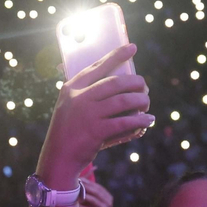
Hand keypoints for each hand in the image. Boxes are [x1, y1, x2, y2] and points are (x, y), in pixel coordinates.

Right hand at [36, 45, 152, 185]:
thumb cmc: (69, 131)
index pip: (97, 67)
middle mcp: (79, 97)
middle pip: (116, 82)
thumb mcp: (70, 107)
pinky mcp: (97, 131)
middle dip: (136, 83)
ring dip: (142, 101)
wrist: (58, 158)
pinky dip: (140, 121)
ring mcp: (88, 114)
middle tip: (144, 87)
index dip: (117, 56)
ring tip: (147, 104)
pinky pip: (126, 121)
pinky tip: (147, 121)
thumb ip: (88, 95)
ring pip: (124, 100)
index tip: (132, 47)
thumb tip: (122, 86)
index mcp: (72, 88)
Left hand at [79, 179, 116, 206]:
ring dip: (84, 195)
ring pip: (94, 200)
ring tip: (76, 192)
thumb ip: (92, 196)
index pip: (98, 187)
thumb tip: (80, 186)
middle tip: (77, 184)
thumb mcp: (98, 203)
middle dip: (86, 187)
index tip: (80, 179)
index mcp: (108, 196)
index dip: (89, 183)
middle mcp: (108, 201)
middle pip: (96, 191)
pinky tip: (77, 205)